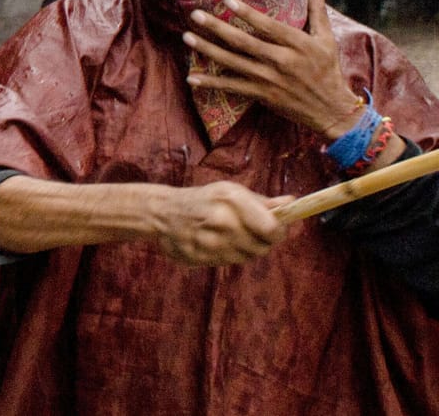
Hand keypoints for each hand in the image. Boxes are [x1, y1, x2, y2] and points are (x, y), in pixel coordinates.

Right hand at [148, 181, 290, 265]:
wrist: (161, 212)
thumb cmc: (203, 199)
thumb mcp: (230, 192)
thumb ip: (262, 202)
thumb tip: (292, 203)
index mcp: (231, 199)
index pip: (272, 229)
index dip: (279, 232)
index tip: (277, 229)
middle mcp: (222, 221)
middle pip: (262, 247)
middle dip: (261, 241)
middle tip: (251, 232)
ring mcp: (210, 242)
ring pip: (247, 256)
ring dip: (245, 249)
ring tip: (231, 236)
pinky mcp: (201, 258)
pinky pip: (228, 262)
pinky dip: (228, 255)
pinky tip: (217, 243)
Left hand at [184, 0, 362, 137]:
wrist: (332, 110)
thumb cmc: (328, 70)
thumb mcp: (326, 40)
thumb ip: (318, 12)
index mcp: (298, 44)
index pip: (268, 26)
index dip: (248, 14)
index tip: (226, 0)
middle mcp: (282, 61)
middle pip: (244, 42)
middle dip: (217, 28)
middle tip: (195, 15)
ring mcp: (270, 79)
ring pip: (233, 63)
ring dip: (208, 50)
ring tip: (186, 37)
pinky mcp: (262, 95)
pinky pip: (232, 88)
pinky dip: (211, 83)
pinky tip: (191, 78)